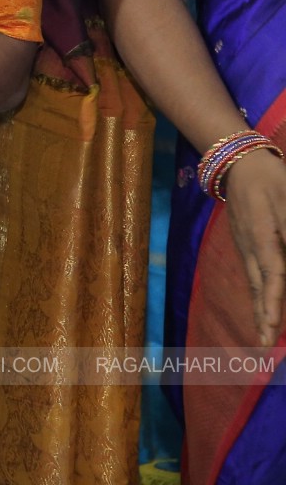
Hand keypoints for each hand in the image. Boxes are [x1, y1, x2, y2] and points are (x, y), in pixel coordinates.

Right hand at [223, 145, 285, 347]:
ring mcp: (245, 247)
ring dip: (260, 310)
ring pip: (255, 284)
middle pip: (259, 289)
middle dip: (263, 318)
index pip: (272, 278)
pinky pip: (254, 275)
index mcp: (263, 238)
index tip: (272, 331)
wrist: (236, 162)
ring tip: (264, 336)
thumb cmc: (269, 178)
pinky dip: (259, 296)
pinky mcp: (246, 244)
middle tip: (266, 346)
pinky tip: (264, 307)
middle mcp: (251, 248)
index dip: (273, 306)